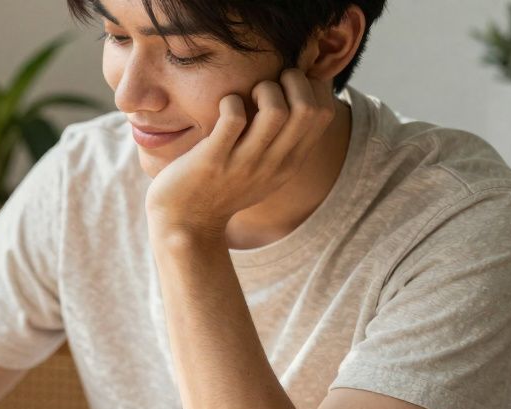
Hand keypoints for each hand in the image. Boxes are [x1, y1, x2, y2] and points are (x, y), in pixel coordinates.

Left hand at [144, 68, 336, 240]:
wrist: (186, 225)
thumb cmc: (222, 189)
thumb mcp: (265, 173)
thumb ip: (283, 144)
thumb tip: (297, 99)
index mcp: (289, 163)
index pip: (324, 114)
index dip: (312, 87)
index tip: (288, 85)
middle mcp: (272, 164)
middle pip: (308, 109)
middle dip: (293, 81)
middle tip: (268, 84)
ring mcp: (243, 163)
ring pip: (275, 111)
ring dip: (263, 89)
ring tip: (247, 94)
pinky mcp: (212, 161)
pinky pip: (234, 119)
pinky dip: (230, 102)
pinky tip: (223, 106)